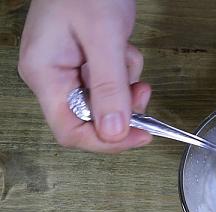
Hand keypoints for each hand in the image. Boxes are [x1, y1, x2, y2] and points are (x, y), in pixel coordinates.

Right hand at [18, 0, 151, 152]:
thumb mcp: (103, 37)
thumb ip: (109, 86)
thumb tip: (115, 132)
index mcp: (45, 73)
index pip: (70, 130)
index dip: (106, 142)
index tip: (140, 138)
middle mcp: (53, 76)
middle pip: (91, 118)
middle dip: (122, 107)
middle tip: (142, 90)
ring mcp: (69, 69)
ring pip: (106, 101)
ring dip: (126, 85)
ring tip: (127, 54)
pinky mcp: (86, 62)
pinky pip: (112, 82)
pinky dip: (125, 70)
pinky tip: (123, 46)